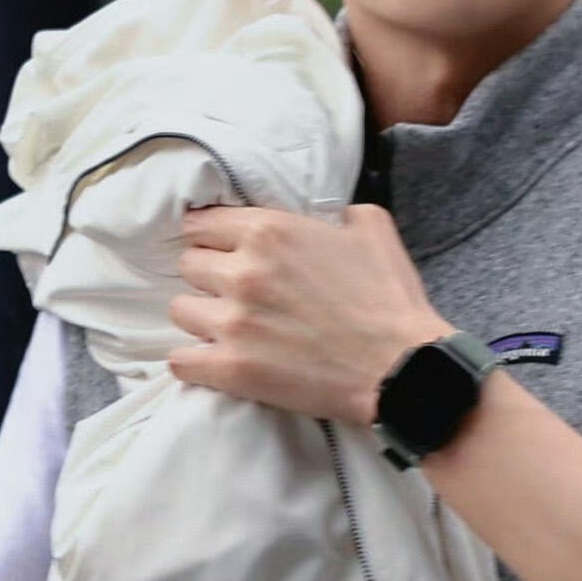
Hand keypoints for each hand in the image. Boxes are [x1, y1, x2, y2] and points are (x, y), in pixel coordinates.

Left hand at [167, 196, 448, 425]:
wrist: (400, 369)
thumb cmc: (390, 301)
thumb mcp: (373, 230)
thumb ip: (340, 211)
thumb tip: (330, 215)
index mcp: (270, 231)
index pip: (203, 224)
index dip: (211, 238)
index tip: (219, 252)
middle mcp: (244, 271)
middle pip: (188, 265)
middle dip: (208, 277)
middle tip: (233, 294)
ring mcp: (233, 322)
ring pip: (181, 310)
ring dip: (201, 319)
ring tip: (227, 329)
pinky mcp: (232, 368)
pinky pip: (180, 360)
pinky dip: (193, 362)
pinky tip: (212, 362)